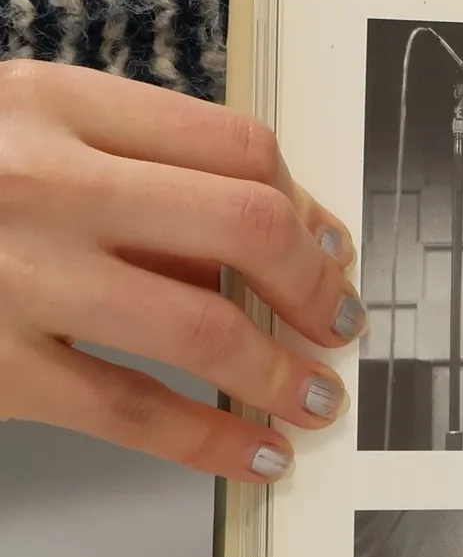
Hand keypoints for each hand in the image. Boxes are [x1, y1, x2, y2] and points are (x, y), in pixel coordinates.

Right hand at [0, 60, 362, 479]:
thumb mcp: (16, 134)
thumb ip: (125, 168)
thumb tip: (272, 237)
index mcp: (51, 102)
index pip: (236, 144)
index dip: (306, 206)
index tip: (329, 248)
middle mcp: (40, 178)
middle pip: (245, 224)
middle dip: (315, 285)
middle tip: (337, 325)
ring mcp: (14, 272)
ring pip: (202, 325)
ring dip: (283, 372)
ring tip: (314, 398)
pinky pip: (133, 410)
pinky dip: (213, 440)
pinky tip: (255, 455)